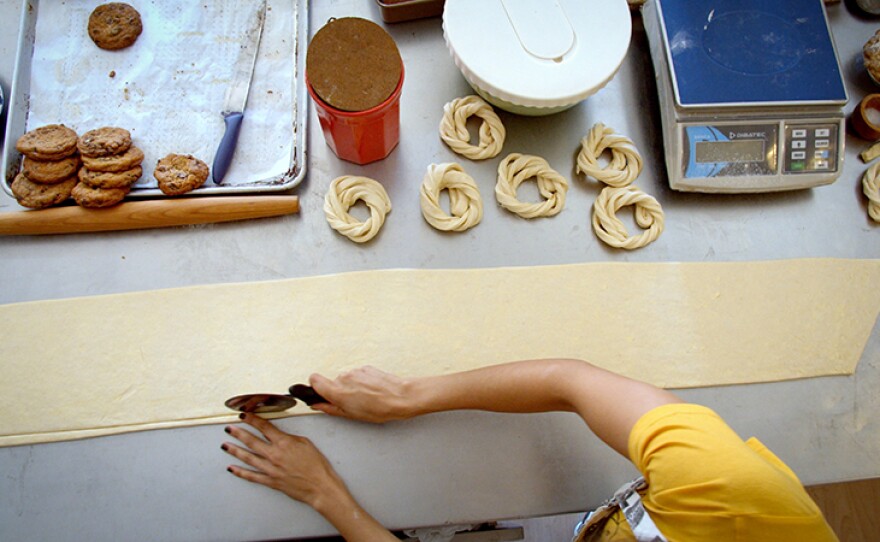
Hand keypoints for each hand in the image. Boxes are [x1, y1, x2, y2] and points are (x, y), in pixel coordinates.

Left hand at [222, 413, 349, 509]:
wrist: (320, 486)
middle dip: (238, 433)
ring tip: (225, 445)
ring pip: (248, 458)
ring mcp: (270, 469)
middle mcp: (274, 455)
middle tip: (229, 429)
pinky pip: (252, 476)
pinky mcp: (270, 481)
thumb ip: (289, 438)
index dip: (252, 420)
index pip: (264, 427)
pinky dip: (240, 472)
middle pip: (252, 441)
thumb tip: (279, 436)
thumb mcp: (306, 443)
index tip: (244, 415)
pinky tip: (232, 468)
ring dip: (235, 450)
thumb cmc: (317, 465)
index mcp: (284, 443)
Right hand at [308, 365, 416, 422]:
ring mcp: (355, 371)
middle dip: (339, 391)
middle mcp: (344, 378)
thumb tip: (317, 405)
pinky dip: (362, 382)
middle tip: (352, 403)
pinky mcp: (366, 367)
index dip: (316, 386)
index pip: (314, 379)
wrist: (401, 397)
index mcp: (337, 391)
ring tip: (365, 398)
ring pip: (347, 379)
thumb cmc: (379, 409)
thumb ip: (330, 408)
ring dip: (352, 387)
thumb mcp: (351, 415)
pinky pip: (358, 375)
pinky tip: (372, 390)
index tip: (321, 393)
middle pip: (333, 382)